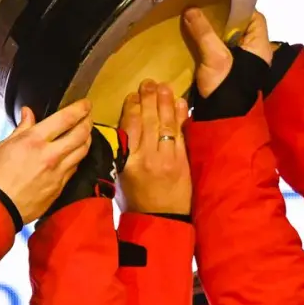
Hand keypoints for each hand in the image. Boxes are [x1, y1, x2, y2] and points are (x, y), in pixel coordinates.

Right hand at [0, 100, 94, 224]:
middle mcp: (50, 155)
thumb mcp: (3, 146)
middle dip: (89, 121)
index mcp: (34, 141)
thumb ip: (21, 128)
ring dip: (87, 139)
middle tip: (89, 115)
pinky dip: (78, 157)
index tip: (85, 104)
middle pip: (81, 134)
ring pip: (83, 151)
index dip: (80, 108)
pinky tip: (75, 153)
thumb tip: (28, 113)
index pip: (66, 118)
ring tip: (86, 132)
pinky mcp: (60, 187)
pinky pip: (75, 168)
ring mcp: (58, 173)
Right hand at [117, 80, 191, 214]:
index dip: (132, 108)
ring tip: (164, 86)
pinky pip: (181, 135)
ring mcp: (167, 159)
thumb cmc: (136, 201)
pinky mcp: (182, 162)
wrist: (160, 221)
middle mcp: (147, 158)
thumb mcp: (121, 177)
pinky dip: (181, 117)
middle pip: (148, 121)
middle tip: (149, 82)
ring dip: (165, 103)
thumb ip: (123, 152)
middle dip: (149, 99)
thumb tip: (126, 127)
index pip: (129, 127)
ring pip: (165, 124)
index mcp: (128, 162)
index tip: (133, 95)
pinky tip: (180, 103)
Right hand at [183, 9, 272, 97]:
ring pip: (226, 40)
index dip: (240, 7)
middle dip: (220, 18)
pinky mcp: (225, 71)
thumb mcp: (216, 57)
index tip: (219, 0)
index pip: (255, 18)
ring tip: (194, 18)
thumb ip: (204, 32)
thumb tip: (191, 8)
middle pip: (238, 28)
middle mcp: (252, 53)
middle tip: (202, 6)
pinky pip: (217, 51)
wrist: (221, 120)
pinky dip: (206, 44)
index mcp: (259, 47)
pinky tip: (191, 37)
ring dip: (211, 31)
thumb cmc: (227, 86)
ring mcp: (239, 63)